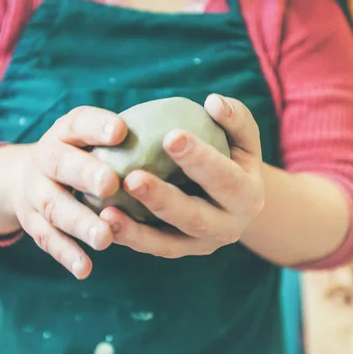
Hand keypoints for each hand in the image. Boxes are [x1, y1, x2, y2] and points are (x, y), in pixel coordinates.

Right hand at [12, 107, 126, 277]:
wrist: (23, 177)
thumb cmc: (79, 154)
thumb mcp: (89, 136)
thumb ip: (123, 136)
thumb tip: (179, 136)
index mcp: (65, 132)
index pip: (78, 123)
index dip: (96, 127)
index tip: (121, 130)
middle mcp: (45, 159)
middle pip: (60, 164)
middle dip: (85, 174)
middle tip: (110, 183)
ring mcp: (35, 192)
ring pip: (54, 207)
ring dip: (79, 222)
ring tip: (104, 237)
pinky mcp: (33, 222)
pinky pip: (48, 239)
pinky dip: (66, 254)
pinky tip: (85, 269)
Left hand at [100, 94, 265, 258]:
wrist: (236, 200)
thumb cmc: (233, 155)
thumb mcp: (243, 137)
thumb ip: (234, 117)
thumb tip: (213, 102)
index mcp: (248, 196)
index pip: (224, 178)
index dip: (199, 159)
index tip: (170, 136)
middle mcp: (229, 227)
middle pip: (194, 217)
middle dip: (163, 199)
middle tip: (132, 178)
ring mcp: (203, 245)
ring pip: (169, 243)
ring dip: (136, 230)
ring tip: (106, 211)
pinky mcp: (181, 251)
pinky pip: (152, 248)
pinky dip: (129, 237)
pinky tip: (104, 219)